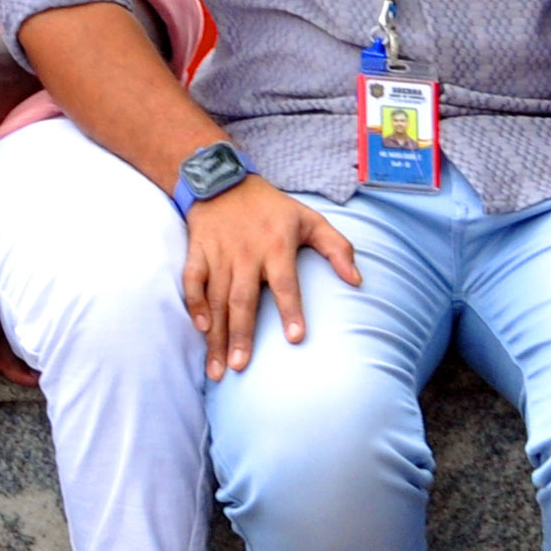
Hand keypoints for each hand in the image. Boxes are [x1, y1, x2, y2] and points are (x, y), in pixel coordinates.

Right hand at [183, 176, 359, 380]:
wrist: (224, 182)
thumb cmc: (272, 208)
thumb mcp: (311, 219)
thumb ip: (338, 248)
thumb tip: (357, 281)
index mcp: (276, 246)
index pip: (285, 282)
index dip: (291, 309)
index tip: (296, 338)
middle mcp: (246, 254)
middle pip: (243, 299)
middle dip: (241, 334)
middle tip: (240, 367)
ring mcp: (219, 255)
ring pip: (216, 299)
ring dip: (217, 335)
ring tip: (217, 367)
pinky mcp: (198, 253)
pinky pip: (192, 282)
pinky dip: (194, 304)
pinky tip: (200, 328)